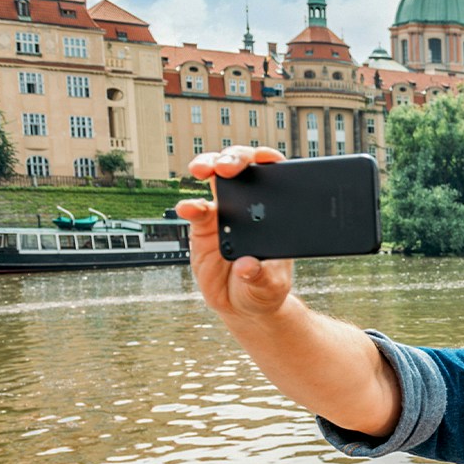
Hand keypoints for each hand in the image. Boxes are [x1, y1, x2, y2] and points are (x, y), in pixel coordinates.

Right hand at [175, 146, 290, 323]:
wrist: (242, 305)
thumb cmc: (264, 289)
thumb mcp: (270, 286)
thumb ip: (261, 277)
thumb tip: (247, 266)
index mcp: (274, 212)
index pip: (275, 177)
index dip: (269, 161)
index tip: (265, 159)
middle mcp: (248, 206)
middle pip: (240, 170)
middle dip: (233, 159)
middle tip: (226, 167)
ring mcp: (224, 214)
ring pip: (214, 179)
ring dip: (207, 167)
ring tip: (203, 170)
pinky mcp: (203, 228)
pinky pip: (194, 210)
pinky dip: (189, 205)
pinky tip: (188, 208)